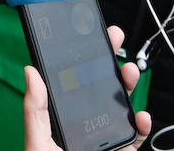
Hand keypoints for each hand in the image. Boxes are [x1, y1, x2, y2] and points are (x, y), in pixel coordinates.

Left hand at [23, 25, 150, 150]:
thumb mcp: (37, 143)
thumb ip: (35, 110)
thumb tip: (30, 71)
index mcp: (61, 117)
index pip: (72, 82)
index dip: (82, 57)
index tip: (89, 35)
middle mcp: (84, 125)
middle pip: (100, 88)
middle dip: (110, 63)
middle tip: (115, 41)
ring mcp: (104, 140)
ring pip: (121, 108)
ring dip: (128, 88)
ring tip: (129, 73)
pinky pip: (136, 139)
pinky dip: (143, 127)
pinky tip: (141, 117)